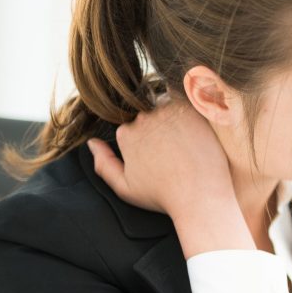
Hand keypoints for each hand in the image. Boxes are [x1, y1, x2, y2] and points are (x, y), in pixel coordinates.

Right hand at [87, 93, 234, 217]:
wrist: (199, 194)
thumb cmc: (163, 196)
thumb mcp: (125, 187)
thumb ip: (104, 164)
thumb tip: (92, 143)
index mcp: (126, 133)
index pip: (132, 125)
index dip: (145, 138)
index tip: (159, 151)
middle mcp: (143, 118)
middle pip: (148, 113)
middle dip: (158, 125)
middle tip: (176, 146)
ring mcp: (167, 111)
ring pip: (166, 103)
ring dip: (173, 115)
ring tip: (187, 138)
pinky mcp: (191, 108)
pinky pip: (186, 97)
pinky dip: (189, 105)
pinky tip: (195, 125)